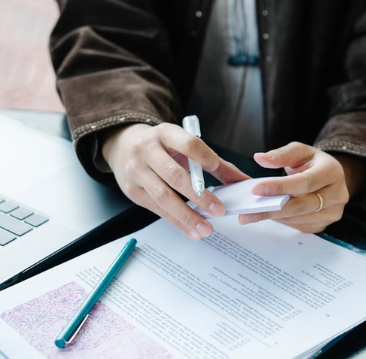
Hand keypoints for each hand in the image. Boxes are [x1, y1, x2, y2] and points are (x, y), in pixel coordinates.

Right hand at [103, 123, 249, 239]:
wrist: (123, 146)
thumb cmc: (162, 147)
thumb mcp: (184, 145)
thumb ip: (215, 163)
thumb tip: (242, 181)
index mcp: (165, 134)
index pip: (187, 144)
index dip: (203, 156)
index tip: (216, 169)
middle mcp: (148, 151)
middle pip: (174, 174)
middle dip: (199, 195)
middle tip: (219, 210)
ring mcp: (137, 171)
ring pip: (163, 196)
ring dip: (187, 215)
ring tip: (206, 229)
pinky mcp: (132, 191)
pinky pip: (157, 209)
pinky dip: (176, 222)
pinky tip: (191, 231)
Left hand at [238, 142, 351, 232]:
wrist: (330, 178)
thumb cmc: (312, 163)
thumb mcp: (299, 152)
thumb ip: (280, 155)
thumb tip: (260, 158)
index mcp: (332, 172)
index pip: (304, 182)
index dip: (280, 187)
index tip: (256, 189)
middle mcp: (337, 195)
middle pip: (300, 205)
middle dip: (271, 209)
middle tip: (246, 213)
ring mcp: (332, 212)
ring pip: (298, 218)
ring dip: (274, 217)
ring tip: (251, 215)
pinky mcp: (324, 225)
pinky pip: (299, 226)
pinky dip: (282, 221)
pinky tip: (268, 215)